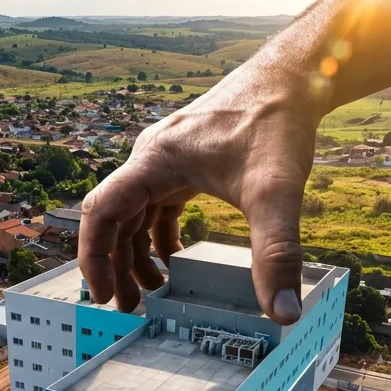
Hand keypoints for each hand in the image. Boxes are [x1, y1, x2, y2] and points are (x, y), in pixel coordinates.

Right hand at [78, 63, 318, 324]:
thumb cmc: (277, 122)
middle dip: (117, 265)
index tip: (104, 296)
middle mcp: (152, 157)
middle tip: (130, 307)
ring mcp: (168, 158)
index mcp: (154, 160)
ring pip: (136, 212)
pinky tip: (177, 260)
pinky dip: (160, 235)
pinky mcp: (188, 161)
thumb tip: (283, 313)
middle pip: (114, 218)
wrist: (295, 78)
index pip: (101, 212)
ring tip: (153, 292)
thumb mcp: (277, 192)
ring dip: (138, 253)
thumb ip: (276, 253)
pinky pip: (158, 203)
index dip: (95, 258)